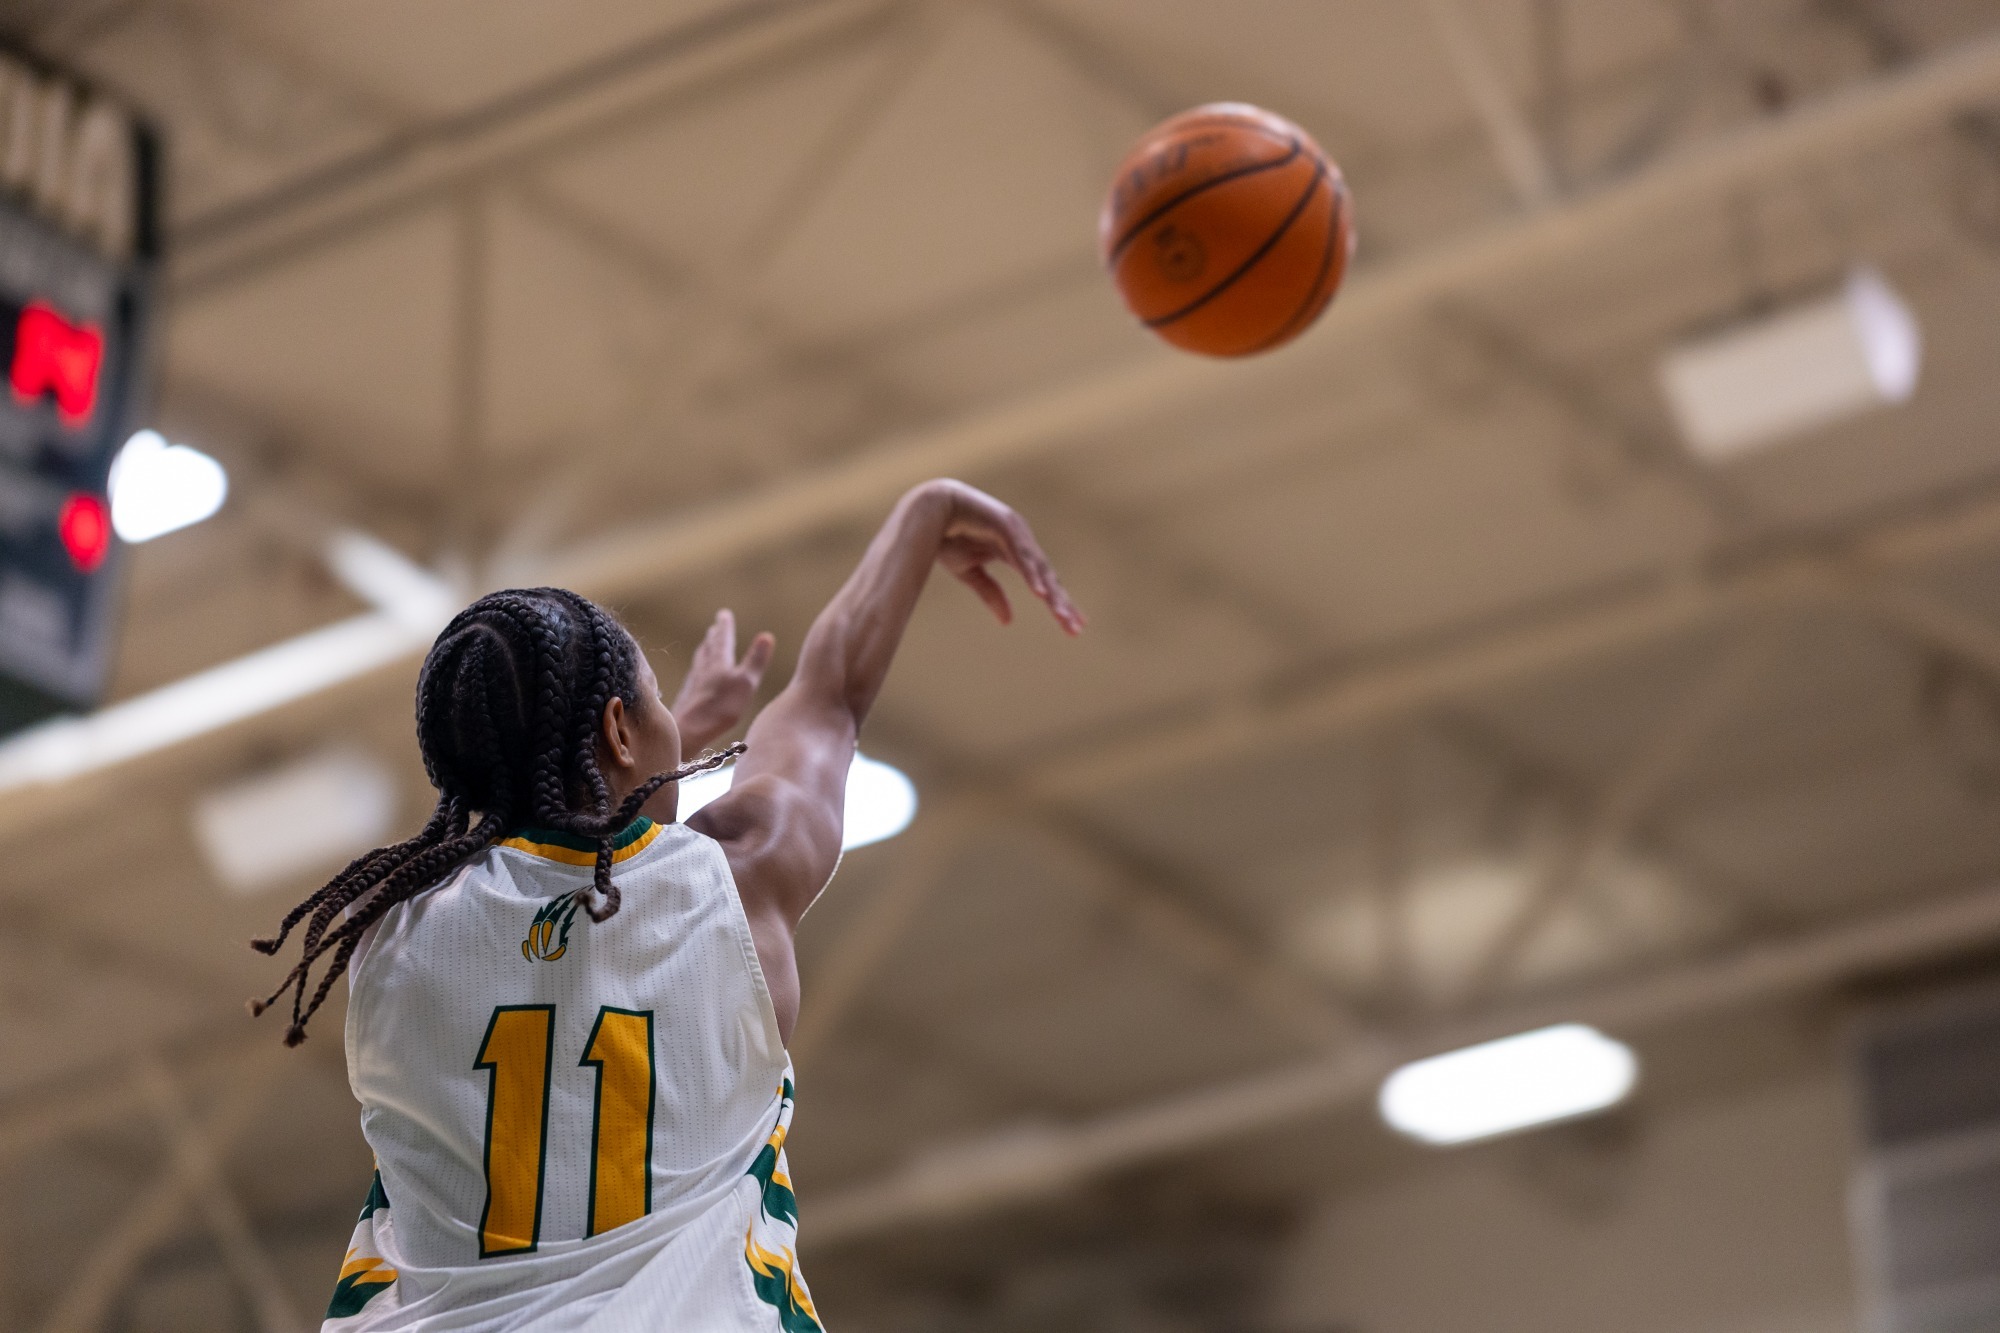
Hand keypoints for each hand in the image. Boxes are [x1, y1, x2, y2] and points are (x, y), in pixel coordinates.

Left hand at [671, 609, 775, 752]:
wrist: (688, 731)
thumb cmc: (720, 708)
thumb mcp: (746, 682)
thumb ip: (755, 660)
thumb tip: (767, 635)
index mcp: (719, 663)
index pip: (722, 640)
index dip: (724, 627)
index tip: (723, 614)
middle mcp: (703, 670)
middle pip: (708, 649)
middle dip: (713, 637)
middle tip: (714, 628)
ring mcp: (693, 685)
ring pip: (699, 663)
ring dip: (704, 652)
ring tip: (705, 647)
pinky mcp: (686, 699)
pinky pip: (693, 679)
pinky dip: (697, 672)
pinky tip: (695, 679)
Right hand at [932, 481, 1085, 635]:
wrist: (927, 510)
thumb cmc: (948, 537)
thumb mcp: (971, 573)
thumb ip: (991, 593)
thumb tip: (1008, 622)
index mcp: (1017, 552)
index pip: (1043, 582)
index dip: (1057, 602)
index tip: (1072, 624)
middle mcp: (1022, 542)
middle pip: (1048, 577)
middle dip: (1062, 603)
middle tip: (1076, 627)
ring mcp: (1016, 531)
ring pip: (1038, 568)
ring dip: (1051, 593)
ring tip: (1061, 615)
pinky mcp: (1006, 525)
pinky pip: (1021, 555)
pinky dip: (1031, 574)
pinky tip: (1041, 593)